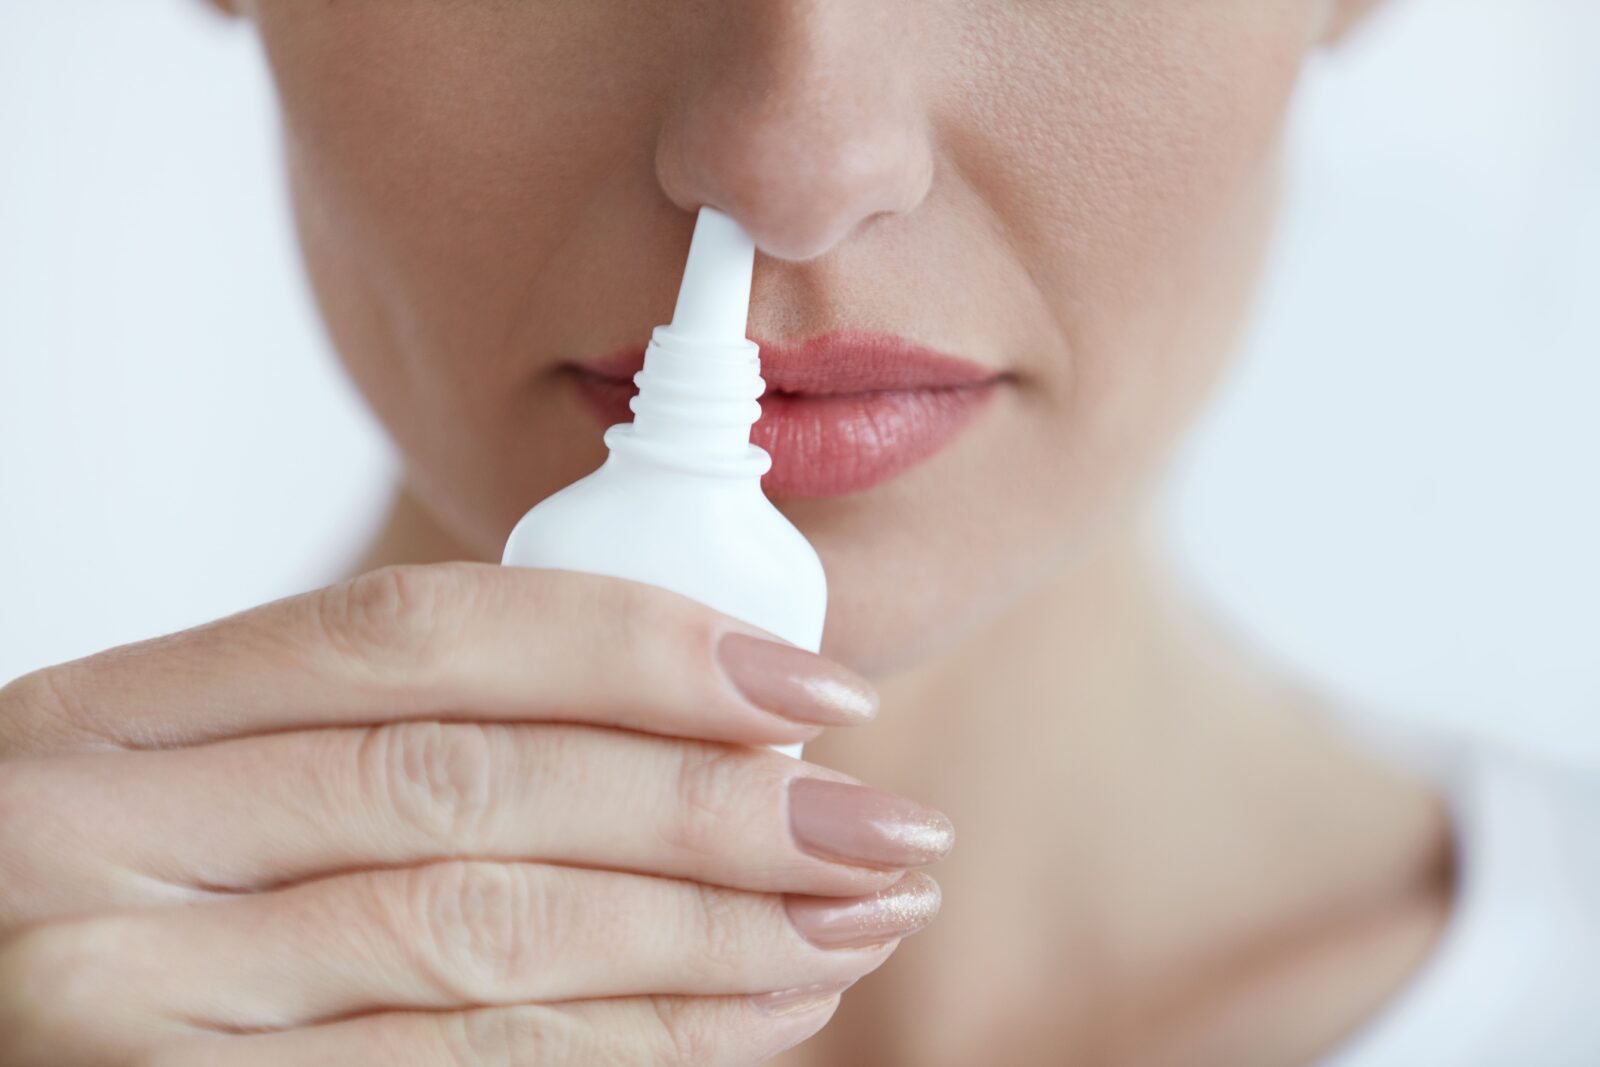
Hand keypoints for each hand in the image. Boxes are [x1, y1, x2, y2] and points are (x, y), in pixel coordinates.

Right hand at [0, 564, 950, 1065]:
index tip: (808, 684)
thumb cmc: (128, 907)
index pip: (415, 632)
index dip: (634, 645)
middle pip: (472, 789)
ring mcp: (125, 1008)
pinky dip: (633, 1050)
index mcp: (118, 720)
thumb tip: (708, 720)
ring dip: (707, 935)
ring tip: (851, 920)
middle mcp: (99, 847)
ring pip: (483, 941)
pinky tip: (748, 1021)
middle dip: (711, 806)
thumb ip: (401, 739)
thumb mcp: (207, 790)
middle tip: (877, 822)